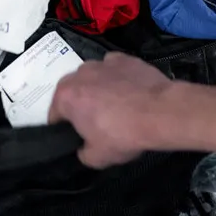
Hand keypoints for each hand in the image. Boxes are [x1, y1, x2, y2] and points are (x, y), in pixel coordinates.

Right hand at [50, 53, 173, 168]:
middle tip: (97, 122)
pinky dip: (118, 77)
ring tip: (117, 106)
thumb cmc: (124, 133)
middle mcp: (80, 73)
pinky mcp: (125, 58)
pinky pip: (114, 69)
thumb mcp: (97, 158)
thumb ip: (83, 152)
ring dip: (98, 88)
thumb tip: (84, 148)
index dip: (64, 127)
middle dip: (81, 104)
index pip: (55, 114)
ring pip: (93, 77)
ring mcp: (103, 62)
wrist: (161, 111)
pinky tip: (130, 91)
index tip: (78, 135)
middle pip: (73, 91)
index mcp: (65, 96)